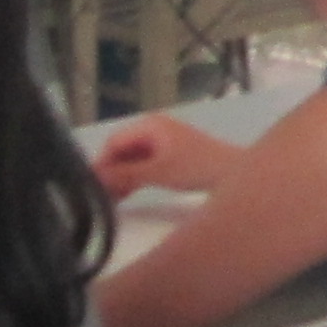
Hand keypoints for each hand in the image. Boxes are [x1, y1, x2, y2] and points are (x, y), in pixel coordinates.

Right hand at [89, 115, 237, 200]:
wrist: (235, 173)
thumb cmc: (197, 168)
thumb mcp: (158, 172)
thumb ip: (125, 175)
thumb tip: (95, 181)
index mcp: (150, 125)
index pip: (114, 142)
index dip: (100, 164)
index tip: (90, 187)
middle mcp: (154, 129)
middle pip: (121, 150)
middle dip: (110, 172)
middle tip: (99, 198)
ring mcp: (163, 142)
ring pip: (132, 159)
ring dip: (121, 178)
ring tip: (110, 201)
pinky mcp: (171, 156)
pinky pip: (144, 165)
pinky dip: (134, 179)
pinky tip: (126, 196)